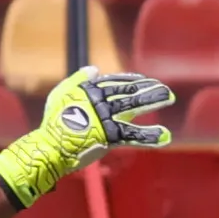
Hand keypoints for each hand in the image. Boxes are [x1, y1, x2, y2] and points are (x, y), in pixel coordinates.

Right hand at [0, 67, 174, 206]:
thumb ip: (77, 81)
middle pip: (128, 91)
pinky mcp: (109, 135)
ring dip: (152, 100)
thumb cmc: (53, 123)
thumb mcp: (61, 95)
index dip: (133, 81)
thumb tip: (94, 69)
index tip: (145, 81)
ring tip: (169, 97)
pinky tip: (165, 136)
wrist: (49, 148)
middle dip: (148, 89)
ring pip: (133, 106)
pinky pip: (133, 135)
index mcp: (88, 90)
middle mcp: (98, 101)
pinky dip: (150, 136)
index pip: (116, 82)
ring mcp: (104, 117)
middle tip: (165, 90)